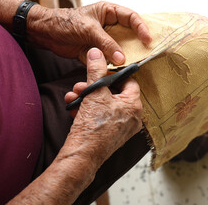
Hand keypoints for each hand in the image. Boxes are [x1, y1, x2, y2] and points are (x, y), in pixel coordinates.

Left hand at [26, 1, 151, 64]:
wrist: (46, 33)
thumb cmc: (65, 22)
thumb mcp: (89, 29)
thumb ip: (106, 43)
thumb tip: (122, 58)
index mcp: (108, 11)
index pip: (130, 17)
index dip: (141, 27)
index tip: (147, 39)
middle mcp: (108, 25)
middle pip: (128, 33)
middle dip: (136, 43)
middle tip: (145, 53)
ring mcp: (102, 38)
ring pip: (119, 47)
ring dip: (125, 55)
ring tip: (133, 63)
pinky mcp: (96, 50)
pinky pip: (109, 57)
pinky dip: (113, 64)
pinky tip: (118, 69)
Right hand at [63, 48, 142, 165]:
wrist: (82, 155)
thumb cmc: (93, 127)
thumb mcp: (95, 93)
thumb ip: (96, 70)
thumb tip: (96, 52)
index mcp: (134, 106)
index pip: (128, 81)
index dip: (113, 73)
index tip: (100, 70)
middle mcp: (132, 117)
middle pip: (113, 93)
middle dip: (93, 87)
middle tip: (80, 85)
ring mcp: (121, 127)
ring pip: (104, 104)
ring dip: (87, 98)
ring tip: (73, 96)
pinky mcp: (110, 134)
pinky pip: (101, 116)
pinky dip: (88, 111)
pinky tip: (73, 108)